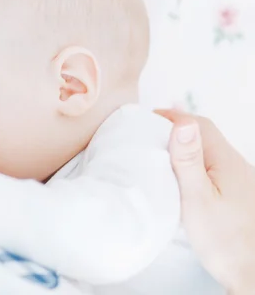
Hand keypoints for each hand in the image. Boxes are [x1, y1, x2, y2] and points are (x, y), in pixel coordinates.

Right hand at [157, 109, 254, 294]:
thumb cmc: (222, 240)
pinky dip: (191, 164)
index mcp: (226, 161)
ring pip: (207, 151)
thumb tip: (182, 123)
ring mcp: (237, 179)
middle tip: (146, 135)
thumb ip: (189, 160)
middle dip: (175, 129)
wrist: (248, 272)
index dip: (172, 117)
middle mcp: (235, 165)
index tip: (146, 119)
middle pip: (204, 135)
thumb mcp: (197, 198)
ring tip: (156, 155)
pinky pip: (210, 167)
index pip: (199, 124)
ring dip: (183, 147)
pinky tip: (178, 178)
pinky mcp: (235, 193)